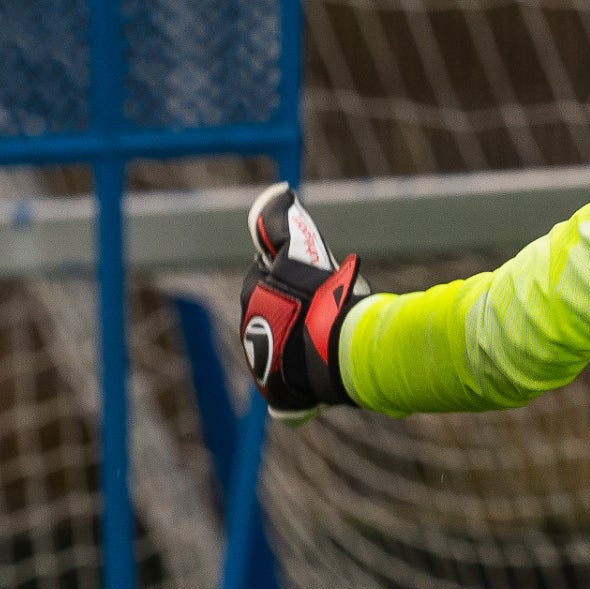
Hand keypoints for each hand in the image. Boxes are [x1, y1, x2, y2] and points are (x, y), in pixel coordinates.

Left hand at [238, 182, 368, 416]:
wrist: (338, 350)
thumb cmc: (322, 298)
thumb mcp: (302, 250)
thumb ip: (282, 221)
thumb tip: (277, 191)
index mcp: (253, 296)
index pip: (267, 276)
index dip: (294, 275)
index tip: (317, 279)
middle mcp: (251, 333)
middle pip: (275, 315)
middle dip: (295, 311)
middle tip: (327, 309)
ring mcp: (265, 367)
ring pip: (284, 350)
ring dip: (300, 345)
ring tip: (329, 341)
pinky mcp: (280, 397)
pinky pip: (290, 390)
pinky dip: (303, 384)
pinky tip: (319, 379)